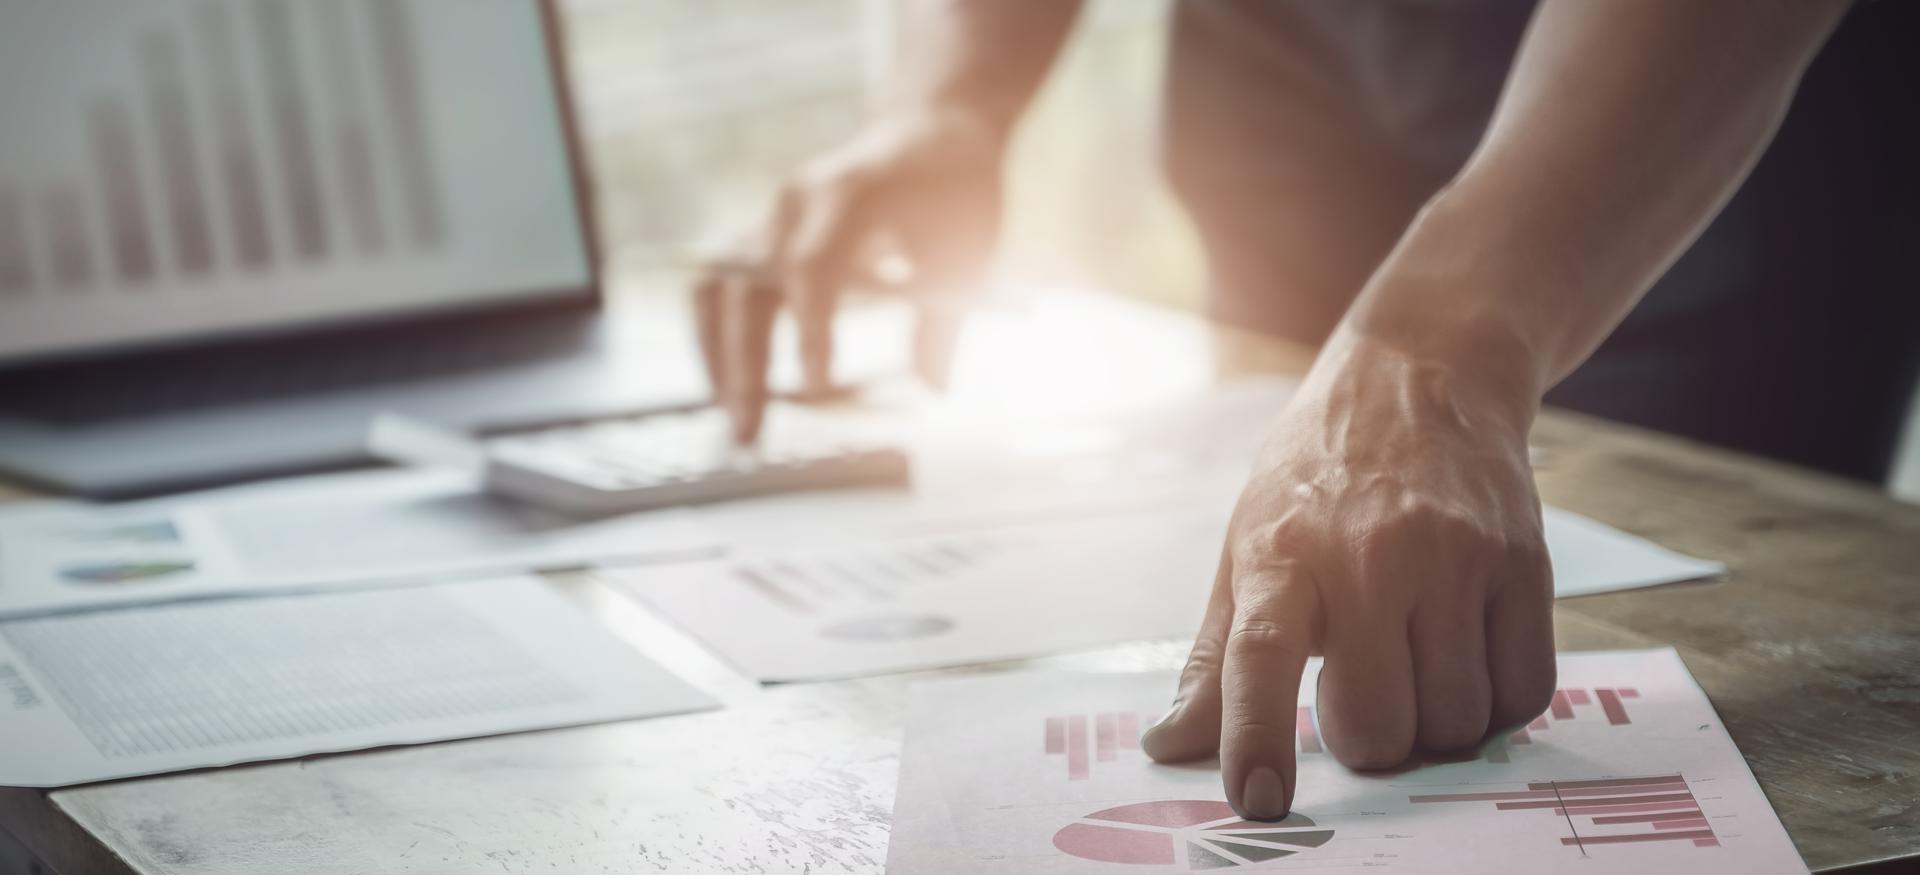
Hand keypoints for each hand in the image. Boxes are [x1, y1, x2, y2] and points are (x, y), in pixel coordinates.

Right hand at [698, 107, 1004, 442]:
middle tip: (750, 432)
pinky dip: (719, 342)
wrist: (931, 133)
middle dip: (746, 365)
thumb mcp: (971, 247)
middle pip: (749, 286)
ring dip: (718, 359)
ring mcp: (771, 221)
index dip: (810, 328)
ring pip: (717, 290)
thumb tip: (934, 386)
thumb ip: (946, 318)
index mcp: (849, 191)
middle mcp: (795, 204)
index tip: (817, 386)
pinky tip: (732, 391)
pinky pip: (718, 292)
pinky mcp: (762, 242)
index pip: (813, 264)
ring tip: (735, 419)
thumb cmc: (954, 186)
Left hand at [1140, 337, 1556, 819]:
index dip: (1256, 736)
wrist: (1425, 372)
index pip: (1259, 657)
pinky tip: (1466, 662)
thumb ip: (1216, 658)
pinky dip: (1495, 706)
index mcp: (1282, 553)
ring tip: (1413, 670)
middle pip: (1376, 721)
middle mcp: (1369, 556)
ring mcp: (1454, 559)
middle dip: (1367, 741)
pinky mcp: (1523, 562)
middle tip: (1360, 700)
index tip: (1258, 798)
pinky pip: (1522, 691)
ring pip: (1454, 719)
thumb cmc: (1321, 476)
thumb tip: (1169, 747)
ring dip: (1433, 727)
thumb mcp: (1248, 545)